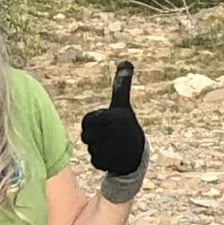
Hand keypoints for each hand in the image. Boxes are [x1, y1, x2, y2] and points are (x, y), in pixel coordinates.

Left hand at [80, 61, 148, 197]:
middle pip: (85, 136)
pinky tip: (112, 157)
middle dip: (94, 137)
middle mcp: (115, 132)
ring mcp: (113, 148)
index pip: (86, 121)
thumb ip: (121, 85)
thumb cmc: (126, 126)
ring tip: (112, 146)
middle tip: (107, 136)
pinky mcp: (111, 163)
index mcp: (115, 116)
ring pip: (90, 149)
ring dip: (98, 148)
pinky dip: (101, 160)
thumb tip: (126, 61)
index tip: (104, 124)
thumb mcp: (123, 105)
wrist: (138, 154)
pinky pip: (95, 161)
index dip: (92, 124)